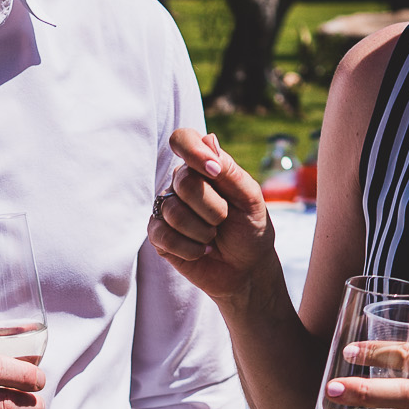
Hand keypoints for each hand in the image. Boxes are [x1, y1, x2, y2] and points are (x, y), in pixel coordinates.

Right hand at [146, 127, 276, 303]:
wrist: (246, 269)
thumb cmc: (250, 229)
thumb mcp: (250, 198)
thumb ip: (230, 170)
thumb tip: (208, 140)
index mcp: (203, 166)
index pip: (183, 139)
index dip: (193, 151)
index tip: (214, 171)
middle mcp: (180, 183)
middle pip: (184, 182)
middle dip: (213, 208)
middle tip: (223, 220)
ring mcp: (166, 208)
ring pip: (174, 212)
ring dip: (203, 232)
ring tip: (213, 237)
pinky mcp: (158, 235)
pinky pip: (164, 236)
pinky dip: (190, 249)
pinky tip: (201, 251)